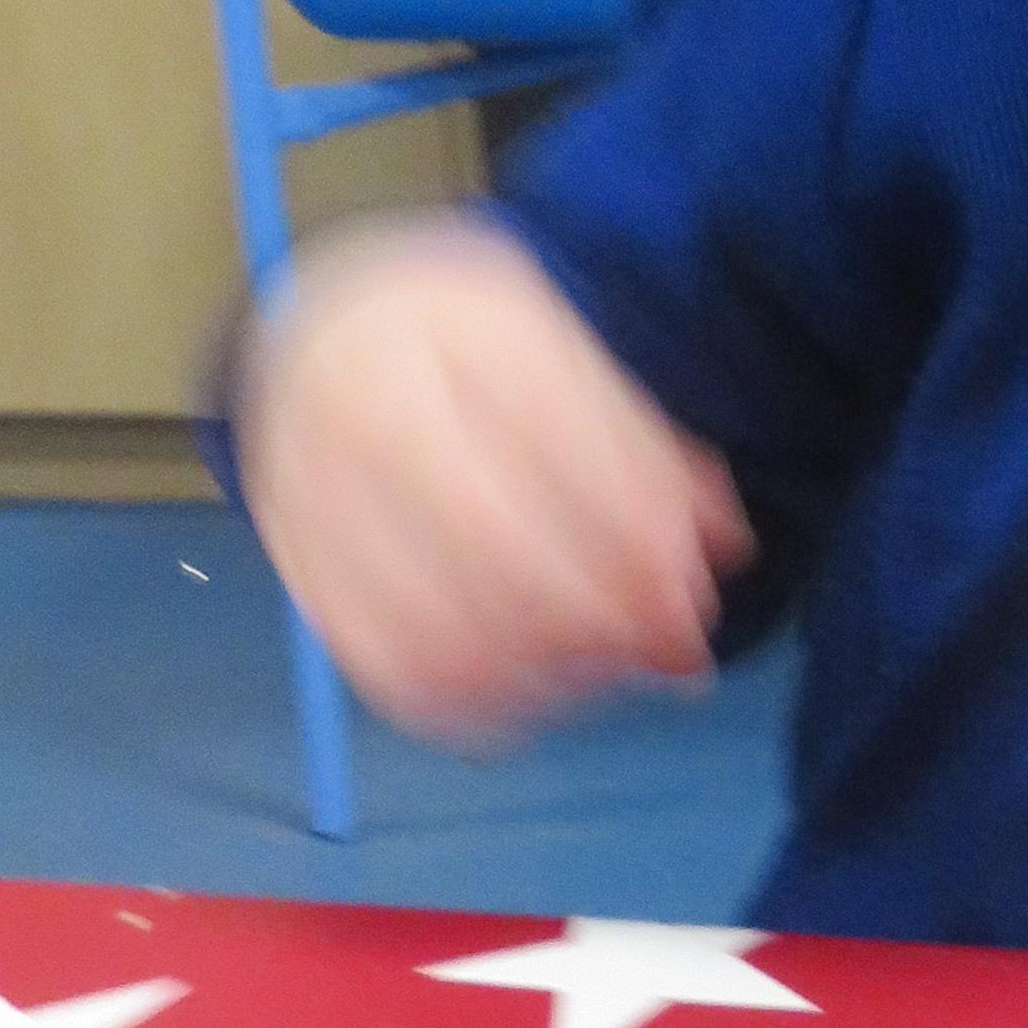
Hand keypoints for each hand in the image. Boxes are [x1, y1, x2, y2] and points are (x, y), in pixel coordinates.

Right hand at [237, 218, 754, 744]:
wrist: (320, 334)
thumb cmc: (466, 349)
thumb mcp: (560, 348)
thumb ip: (644, 441)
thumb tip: (724, 544)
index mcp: (443, 327)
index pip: (553, 438)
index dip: (636, 529)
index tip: (692, 587)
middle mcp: (362, 406)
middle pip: (492, 538)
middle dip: (603, 610)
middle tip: (670, 641)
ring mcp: (314, 494)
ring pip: (438, 619)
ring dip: (549, 666)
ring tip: (612, 662)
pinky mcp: (303, 571)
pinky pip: (392, 668)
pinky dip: (479, 701)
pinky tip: (539, 687)